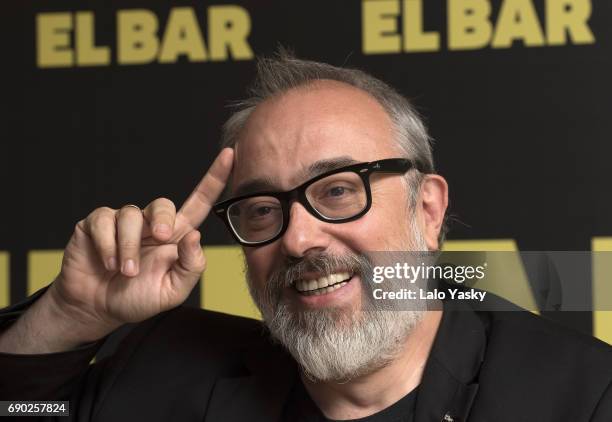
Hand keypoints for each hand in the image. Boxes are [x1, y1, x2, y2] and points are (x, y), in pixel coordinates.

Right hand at [50, 148, 233, 340]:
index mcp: (176, 236)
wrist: (97, 308)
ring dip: (129, 247)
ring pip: (131, 215)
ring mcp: (123, 222)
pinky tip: (108, 263)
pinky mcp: (96, 223)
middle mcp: (151, 224)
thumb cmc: (137, 298)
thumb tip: (196, 235)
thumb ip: (191, 267)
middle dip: (162, 220)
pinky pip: (104, 220)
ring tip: (126, 272)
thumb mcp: (172, 292)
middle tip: (159, 240)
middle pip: (163, 204)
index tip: (230, 155)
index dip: (214, 179)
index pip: (199, 202)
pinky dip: (108, 245)